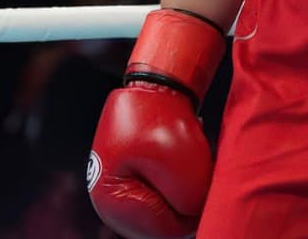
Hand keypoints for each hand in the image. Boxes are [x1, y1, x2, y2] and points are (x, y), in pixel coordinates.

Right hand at [88, 8, 226, 237]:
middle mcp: (106, 200)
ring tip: (185, 162)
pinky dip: (176, 183)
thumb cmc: (166, 121)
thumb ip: (192, 209)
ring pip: (164, 208)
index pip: (165, 230)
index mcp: (110, 200)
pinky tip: (179, 162)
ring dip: (181, 191)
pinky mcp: (129, 180)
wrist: (156, 84)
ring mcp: (117, 189)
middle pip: (161, 221)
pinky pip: (161, 195)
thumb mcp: (189, 172)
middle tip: (196, 171)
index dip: (192, 212)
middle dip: (184, 201)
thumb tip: (194, 219)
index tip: (201, 184)